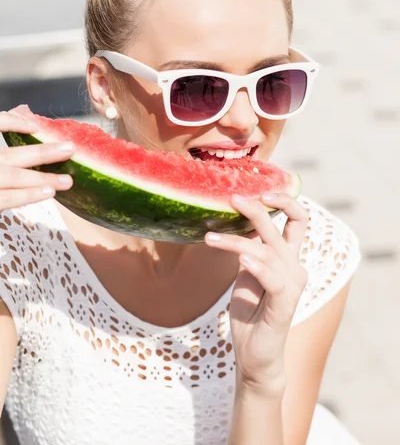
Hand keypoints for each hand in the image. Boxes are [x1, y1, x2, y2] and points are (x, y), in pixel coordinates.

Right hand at [0, 106, 75, 210]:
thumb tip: (24, 115)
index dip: (11, 122)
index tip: (34, 126)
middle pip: (8, 155)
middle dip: (41, 152)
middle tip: (70, 149)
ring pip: (10, 177)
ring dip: (40, 178)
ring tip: (66, 181)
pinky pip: (5, 199)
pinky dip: (26, 195)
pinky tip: (47, 193)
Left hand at [205, 193, 308, 393]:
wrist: (254, 354)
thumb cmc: (251, 311)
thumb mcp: (246, 272)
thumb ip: (249, 248)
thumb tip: (238, 220)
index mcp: (288, 257)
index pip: (298, 220)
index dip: (285, 201)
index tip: (261, 190)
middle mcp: (295, 267)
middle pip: (283, 228)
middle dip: (258, 210)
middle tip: (233, 198)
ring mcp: (292, 286)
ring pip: (268, 251)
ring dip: (236, 242)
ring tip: (209, 238)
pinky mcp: (284, 305)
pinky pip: (272, 279)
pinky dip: (256, 266)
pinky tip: (241, 259)